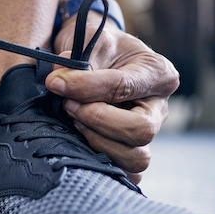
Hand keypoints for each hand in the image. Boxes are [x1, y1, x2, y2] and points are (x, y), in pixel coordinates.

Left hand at [46, 15, 178, 182]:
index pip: (123, 87)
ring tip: (74, 120)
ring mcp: (149, 133)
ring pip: (136, 157)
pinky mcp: (133, 151)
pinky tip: (81, 142)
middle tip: (69, 106)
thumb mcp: (92, 40)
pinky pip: (126, 173)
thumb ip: (77, 59)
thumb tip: (58, 79)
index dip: (85, 87)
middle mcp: (159, 107)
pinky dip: (103, 163)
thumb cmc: (98, 47)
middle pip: (140, 131)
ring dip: (97, 142)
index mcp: (158, 73)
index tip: (55, 83)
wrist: (100, 57)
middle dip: (97, 120)